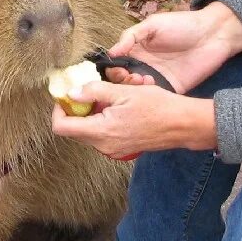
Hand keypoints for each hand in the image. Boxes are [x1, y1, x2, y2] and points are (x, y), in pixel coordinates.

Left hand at [51, 80, 216, 158]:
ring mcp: (113, 149)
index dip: (59, 109)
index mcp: (101, 131)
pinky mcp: (122, 148)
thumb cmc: (158, 106)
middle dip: (76, 109)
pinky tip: (117, 107)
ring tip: (107, 97)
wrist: (183, 124)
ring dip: (91, 114)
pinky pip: (102, 135)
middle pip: (74, 130)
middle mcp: (104, 145)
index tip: (66, 95)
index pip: (62, 127)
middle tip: (87, 91)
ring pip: (88, 131)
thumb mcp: (124, 91)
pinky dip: (102, 120)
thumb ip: (94, 91)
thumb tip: (71, 92)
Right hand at [105, 2, 241, 93]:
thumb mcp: (153, 24)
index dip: (114, 69)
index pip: (117, 65)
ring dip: (135, 89)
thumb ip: (130, 36)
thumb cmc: (182, 24)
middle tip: (132, 77)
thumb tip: (111, 53)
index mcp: (137, 50)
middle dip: (123, 82)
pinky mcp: (171, 88)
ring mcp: (158, 78)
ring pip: (138, 92)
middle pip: (124, 82)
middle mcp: (144, 66)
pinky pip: (155, 97)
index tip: (118, 70)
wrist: (213, 34)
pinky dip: (150, 95)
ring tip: (143, 80)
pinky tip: (153, 85)